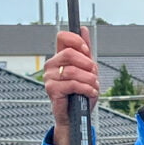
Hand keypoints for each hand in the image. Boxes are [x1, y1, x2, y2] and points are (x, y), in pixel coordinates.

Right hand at [43, 26, 99, 144]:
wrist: (75, 115)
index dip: (76, 41)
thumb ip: (85, 50)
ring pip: (73, 71)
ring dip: (89, 79)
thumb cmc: (80, 93)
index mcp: (59, 56)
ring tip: (94, 86)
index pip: (63, 37)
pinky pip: (72, 84)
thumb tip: (84, 30)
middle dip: (87, 63)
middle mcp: (51, 64)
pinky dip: (86, 88)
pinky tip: (90, 92)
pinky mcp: (52, 89)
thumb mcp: (87, 69)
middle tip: (94, 74)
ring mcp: (49, 77)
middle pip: (69, 53)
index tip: (87, 50)